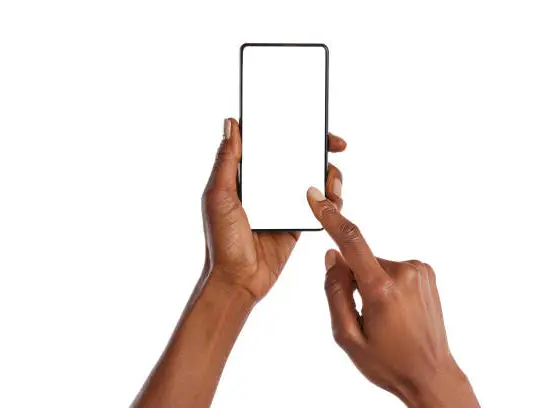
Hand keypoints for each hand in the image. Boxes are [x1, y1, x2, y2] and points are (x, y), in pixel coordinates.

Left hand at [202, 118, 345, 300]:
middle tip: (337, 145)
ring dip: (328, 173)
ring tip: (333, 180)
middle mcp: (267, 185)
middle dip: (320, 147)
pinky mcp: (298, 221)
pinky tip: (335, 198)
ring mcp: (284, 203)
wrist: (239, 280)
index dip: (290, 128)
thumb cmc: (221, 240)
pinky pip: (319, 205)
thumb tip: (230, 122)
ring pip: (312, 178)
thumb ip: (226, 160)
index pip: (271, 143)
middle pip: (298, 156)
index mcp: (246, 175)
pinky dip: (331, 198)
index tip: (308, 121)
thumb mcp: (219, 195)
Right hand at [306, 190, 479, 407]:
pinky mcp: (426, 273)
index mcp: (382, 290)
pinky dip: (387, 284)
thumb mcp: (347, 336)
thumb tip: (333, 257)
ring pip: (376, 266)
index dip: (330, 217)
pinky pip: (392, 270)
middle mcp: (404, 273)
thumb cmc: (389, 362)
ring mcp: (419, 271)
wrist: (432, 376)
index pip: (351, 241)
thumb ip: (335, 292)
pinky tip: (396, 311)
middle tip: (364, 315)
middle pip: (360, 261)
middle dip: (354, 280)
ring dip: (372, 284)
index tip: (316, 198)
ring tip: (385, 318)